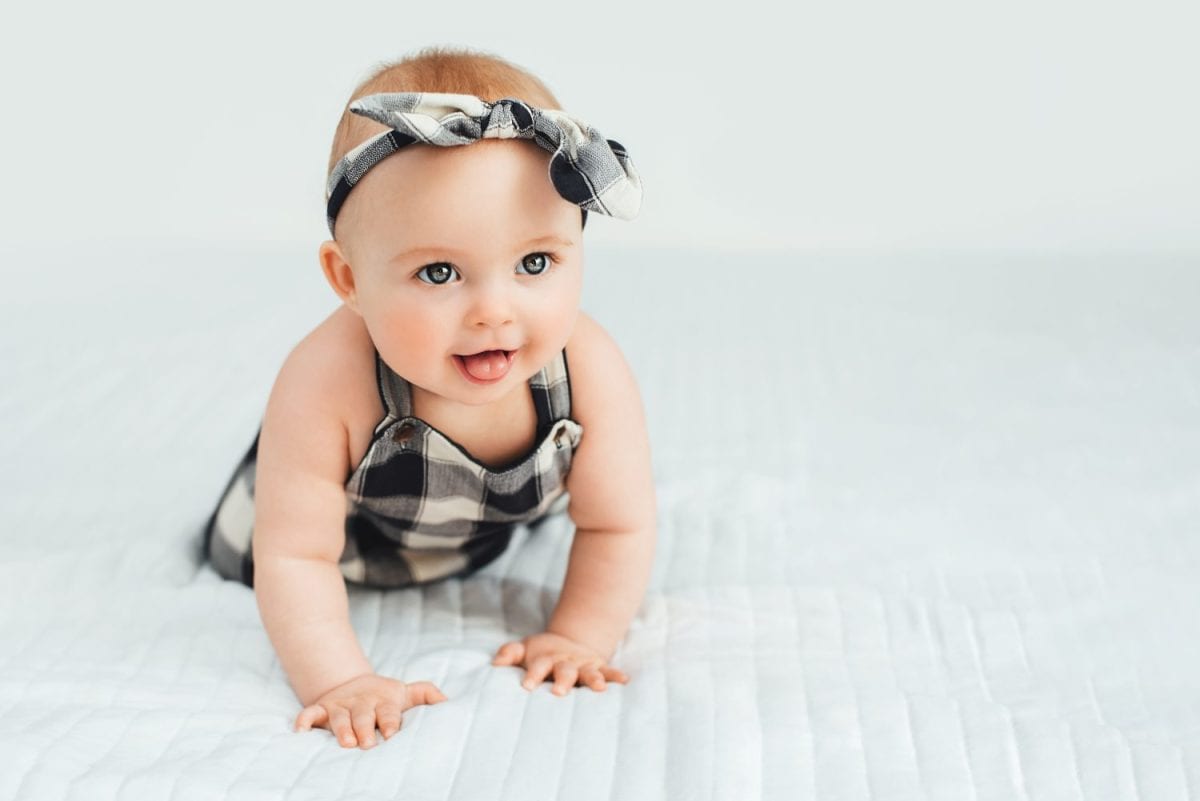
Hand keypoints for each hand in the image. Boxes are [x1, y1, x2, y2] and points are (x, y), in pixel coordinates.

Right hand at [294, 672, 447, 748]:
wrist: (355, 683)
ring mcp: (341, 704)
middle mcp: (362, 702)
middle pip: (363, 715)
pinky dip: (304, 720)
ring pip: (339, 716)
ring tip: (346, 742)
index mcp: (385, 700)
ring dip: (341, 728)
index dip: (391, 721)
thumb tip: (448, 702)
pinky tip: (300, 731)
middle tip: (368, 743)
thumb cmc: (386, 697)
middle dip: (365, 728)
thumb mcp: (407, 693)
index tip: (393, 733)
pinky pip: (310, 713)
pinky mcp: (323, 707)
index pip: (389, 711)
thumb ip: (426, 694)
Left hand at [492, 631, 628, 695]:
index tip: (527, 686)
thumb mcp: (524, 649)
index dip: (533, 675)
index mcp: (545, 659)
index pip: (538, 667)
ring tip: (599, 687)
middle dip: (563, 680)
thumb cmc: (541, 654)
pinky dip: (616, 676)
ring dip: (593, 678)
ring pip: (589, 671)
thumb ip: (509, 653)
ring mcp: (583, 664)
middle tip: (559, 692)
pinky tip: (624, 681)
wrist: (568, 642)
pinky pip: (608, 671)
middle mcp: (565, 662)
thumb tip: (494, 662)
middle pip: (564, 671)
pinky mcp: (598, 666)